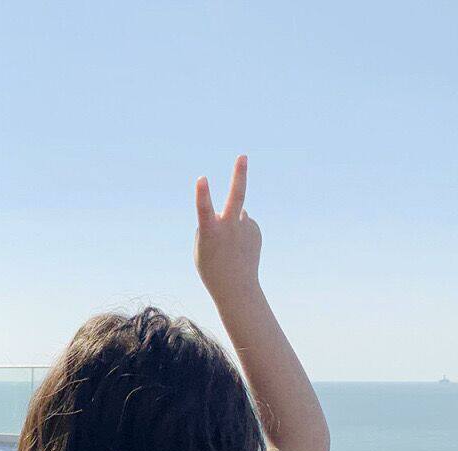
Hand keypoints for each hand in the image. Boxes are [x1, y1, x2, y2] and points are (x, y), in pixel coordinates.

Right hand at [194, 154, 261, 304]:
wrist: (236, 288)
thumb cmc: (211, 267)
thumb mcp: (204, 244)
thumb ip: (216, 221)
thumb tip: (239, 208)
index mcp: (210, 232)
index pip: (204, 210)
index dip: (202, 194)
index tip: (201, 178)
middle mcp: (230, 227)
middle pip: (236, 197)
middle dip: (239, 175)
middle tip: (243, 156)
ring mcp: (245, 228)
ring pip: (236, 214)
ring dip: (231, 225)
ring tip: (229, 248)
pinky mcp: (256, 230)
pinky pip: (244, 224)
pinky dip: (240, 233)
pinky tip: (239, 249)